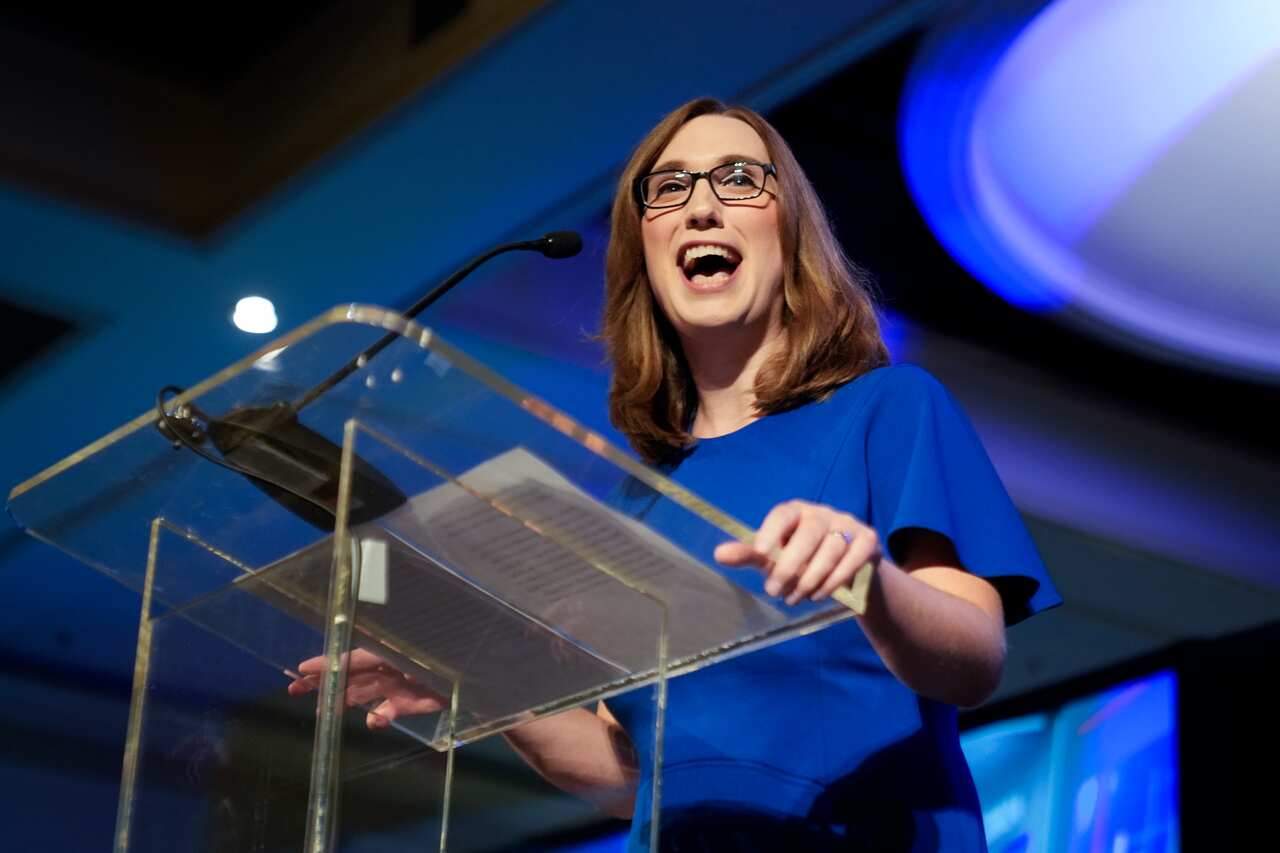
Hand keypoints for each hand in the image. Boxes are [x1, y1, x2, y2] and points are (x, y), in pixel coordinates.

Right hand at [286, 648, 444, 729]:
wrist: (474, 677)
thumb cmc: (443, 656)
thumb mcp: (415, 655)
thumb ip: (390, 658)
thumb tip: (365, 660)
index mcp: (387, 651)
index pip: (351, 657)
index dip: (328, 663)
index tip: (303, 668)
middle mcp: (386, 667)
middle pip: (349, 675)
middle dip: (323, 682)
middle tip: (295, 689)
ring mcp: (394, 686)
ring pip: (360, 695)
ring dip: (342, 703)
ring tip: (322, 714)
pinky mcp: (406, 704)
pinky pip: (384, 712)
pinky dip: (377, 718)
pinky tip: (375, 721)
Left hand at [713, 499, 880, 605]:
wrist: (847, 571)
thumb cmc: (800, 559)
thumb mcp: (774, 558)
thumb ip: (750, 555)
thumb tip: (718, 554)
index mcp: (795, 511)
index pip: (783, 514)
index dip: (771, 531)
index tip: (760, 554)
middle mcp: (822, 513)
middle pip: (810, 533)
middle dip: (791, 565)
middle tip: (774, 590)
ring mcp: (848, 524)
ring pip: (832, 549)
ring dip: (811, 578)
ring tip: (794, 598)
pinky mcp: (868, 540)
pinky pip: (853, 559)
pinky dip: (835, 580)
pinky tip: (819, 595)